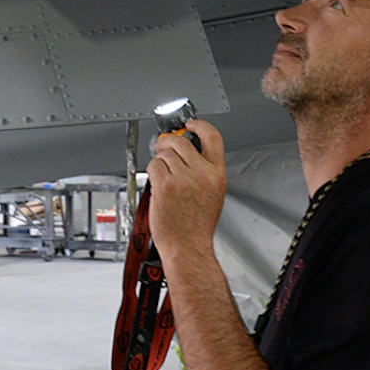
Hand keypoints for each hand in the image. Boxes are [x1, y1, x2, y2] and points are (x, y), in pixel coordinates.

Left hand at [147, 118, 227, 269]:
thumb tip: (188, 153)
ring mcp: (183, 179)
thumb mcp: (213, 193)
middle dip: (168, 141)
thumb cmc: (197, 226)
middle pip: (181, 141)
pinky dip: (152, 171)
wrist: (188, 246)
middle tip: (162, 146)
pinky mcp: (165, 185)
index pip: (213, 137)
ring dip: (159, 160)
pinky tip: (157, 183)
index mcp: (217, 174)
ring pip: (165, 153)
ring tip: (162, 175)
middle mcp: (202, 174)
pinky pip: (154, 165)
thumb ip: (204, 171)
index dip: (199, 125)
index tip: (190, 123)